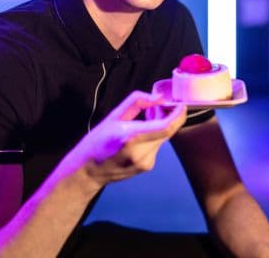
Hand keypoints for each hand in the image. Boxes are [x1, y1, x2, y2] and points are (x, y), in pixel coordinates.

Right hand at [72, 91, 186, 186]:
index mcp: (131, 137)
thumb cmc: (97, 141)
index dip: (179, 115)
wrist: (88, 171)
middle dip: (169, 116)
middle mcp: (141, 153)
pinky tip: (141, 134)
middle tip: (158, 106)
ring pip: (163, 138)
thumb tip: (159, 97)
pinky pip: (157, 146)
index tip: (181, 104)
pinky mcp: (147, 166)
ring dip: (161, 126)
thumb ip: (138, 102)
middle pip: (168, 131)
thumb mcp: (114, 115)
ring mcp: (145, 162)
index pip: (166, 127)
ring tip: (146, 119)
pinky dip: (155, 136)